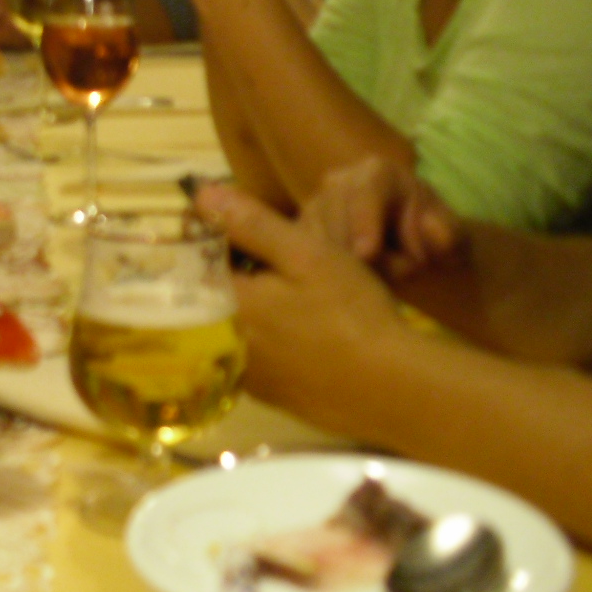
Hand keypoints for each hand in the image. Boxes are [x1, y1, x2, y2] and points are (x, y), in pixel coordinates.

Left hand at [191, 182, 408, 435]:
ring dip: (244, 309)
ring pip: (229, 329)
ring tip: (279, 293)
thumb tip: (202, 194)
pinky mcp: (270, 397)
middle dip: (226, 276)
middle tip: (259, 260)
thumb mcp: (307, 255)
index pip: (196, 264)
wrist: (395, 388)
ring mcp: (247, 376)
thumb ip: (253, 225)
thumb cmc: (351, 313)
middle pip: (209, 299)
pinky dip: (261, 340)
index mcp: (228, 305)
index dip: (212, 242)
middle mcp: (226, 344)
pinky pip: (250, 359)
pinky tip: (293, 331)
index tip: (233, 230)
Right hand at [305, 157, 462, 280]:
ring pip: (318, 241)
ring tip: (385, 276)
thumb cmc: (433, 239)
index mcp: (378, 172)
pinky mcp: (301, 230)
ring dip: (348, 268)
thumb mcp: (452, 237)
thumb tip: (431, 232)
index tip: (367, 254)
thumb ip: (447, 234)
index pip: (366, 194)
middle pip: (337, 220)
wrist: (413, 248)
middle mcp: (339, 180)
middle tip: (400, 275)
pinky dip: (327, 272)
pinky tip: (354, 280)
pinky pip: (304, 254)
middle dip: (363, 256)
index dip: (365, 223)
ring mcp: (315, 204)